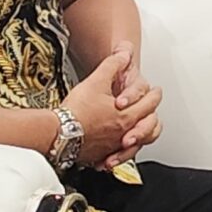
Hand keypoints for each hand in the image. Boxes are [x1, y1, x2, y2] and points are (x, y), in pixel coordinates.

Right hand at [61, 42, 162, 168]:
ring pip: (138, 145)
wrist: (55, 134)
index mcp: (127, 115)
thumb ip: (113, 65)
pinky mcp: (100, 156)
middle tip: (151, 109)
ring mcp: (112, 147)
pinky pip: (118, 158)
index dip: (154, 94)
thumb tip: (124, 53)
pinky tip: (117, 151)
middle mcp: (123, 133)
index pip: (151, 103)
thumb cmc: (75, 112)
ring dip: (141, 137)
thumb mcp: (96, 81)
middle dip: (152, 115)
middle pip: (150, 125)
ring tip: (141, 132)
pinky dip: (121, 154)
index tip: (155, 91)